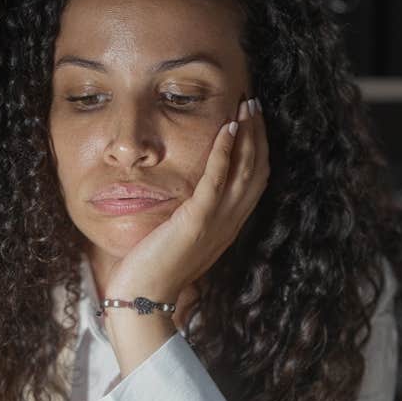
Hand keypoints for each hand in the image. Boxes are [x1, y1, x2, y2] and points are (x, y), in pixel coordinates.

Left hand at [108, 97, 268, 303]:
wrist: (143, 299)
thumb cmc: (154, 271)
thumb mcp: (182, 237)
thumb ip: (192, 216)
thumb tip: (188, 198)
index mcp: (228, 226)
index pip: (255, 181)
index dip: (258, 148)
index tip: (253, 120)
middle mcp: (230, 223)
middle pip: (258, 169)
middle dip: (259, 132)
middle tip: (255, 102)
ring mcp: (217, 222)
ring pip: (245, 170)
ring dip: (248, 133)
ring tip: (247, 105)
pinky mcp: (197, 220)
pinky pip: (217, 179)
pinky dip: (225, 151)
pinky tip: (227, 127)